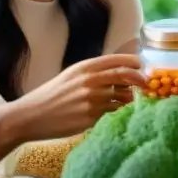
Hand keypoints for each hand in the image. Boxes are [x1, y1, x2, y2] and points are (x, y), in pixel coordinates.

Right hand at [10, 53, 148, 140]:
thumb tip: (118, 74)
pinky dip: (121, 112)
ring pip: (122, 97)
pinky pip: (114, 113)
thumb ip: (92, 73)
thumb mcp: (70, 77)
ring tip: (131, 102)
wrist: (30, 116)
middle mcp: (89, 81)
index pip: (116, 60)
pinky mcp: (91, 117)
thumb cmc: (51, 96)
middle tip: (147, 84)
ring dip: (131, 99)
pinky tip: (120, 114)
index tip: (142, 66)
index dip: (134, 62)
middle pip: (125, 76)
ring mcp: (91, 99)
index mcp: (84, 68)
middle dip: (140, 79)